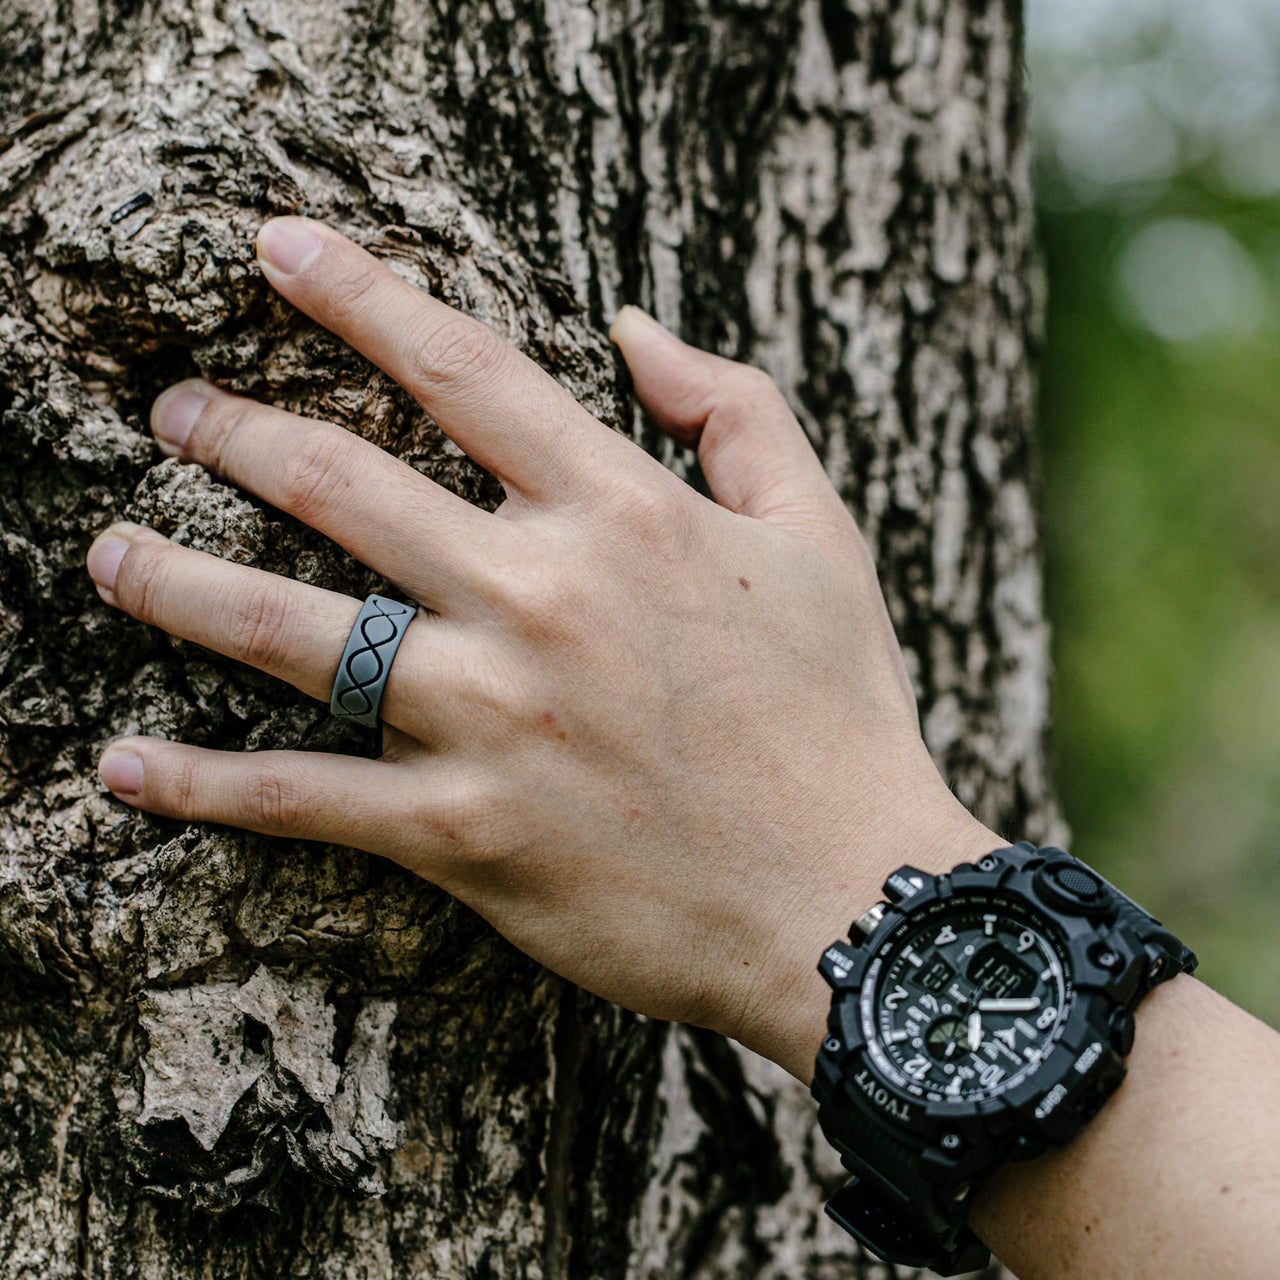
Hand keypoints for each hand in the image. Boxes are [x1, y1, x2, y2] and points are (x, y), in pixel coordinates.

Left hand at [88, 217, 998, 1080]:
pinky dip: (204, 786)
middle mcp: (539, 599)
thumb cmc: (841, 711)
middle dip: (236, 431)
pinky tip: (121, 768)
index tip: (277, 247)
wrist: (849, 899)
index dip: (357, 293)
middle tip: (170, 409)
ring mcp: (492, 719)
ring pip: (289, 634)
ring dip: (176, 582)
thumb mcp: (822, 533)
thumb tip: (633, 328)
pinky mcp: (465, 836)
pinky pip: (305, 801)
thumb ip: (736, 409)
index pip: (461, 369)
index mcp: (622, 514)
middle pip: (342, 484)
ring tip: (104, 553)